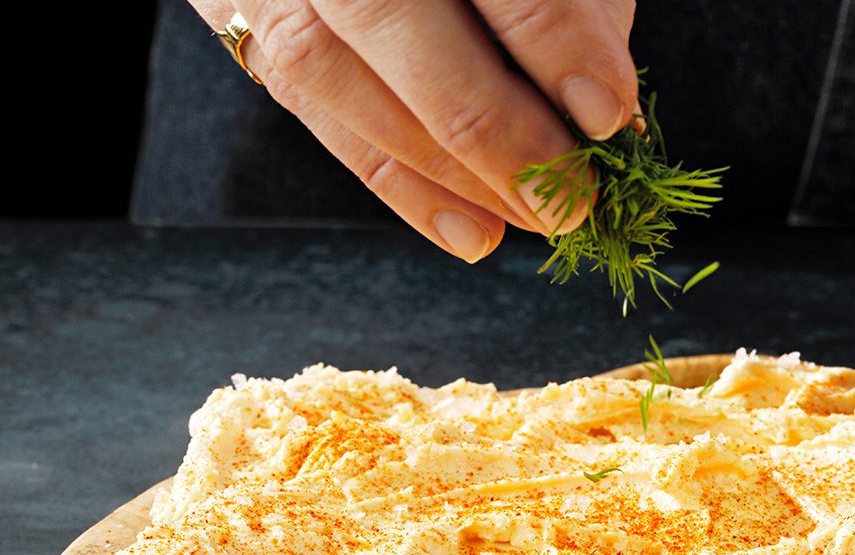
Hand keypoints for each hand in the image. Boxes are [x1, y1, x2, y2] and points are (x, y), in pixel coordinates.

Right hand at [190, 1, 637, 261]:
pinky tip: (469, 231)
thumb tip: (602, 110)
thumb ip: (571, 4)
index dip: (550, 35)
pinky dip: (401, 185)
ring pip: (339, 76)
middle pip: (393, 17)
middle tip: (569, 198)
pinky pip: (315, 112)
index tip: (607, 111)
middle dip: (495, 125)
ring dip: (449, 172)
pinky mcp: (247, 25)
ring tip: (531, 221)